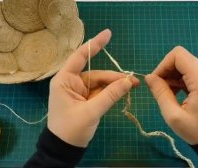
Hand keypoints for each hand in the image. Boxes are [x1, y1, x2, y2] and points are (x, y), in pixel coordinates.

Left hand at [47, 29, 138, 146]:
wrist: (64, 149)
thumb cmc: (71, 129)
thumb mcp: (91, 111)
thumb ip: (110, 95)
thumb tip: (128, 81)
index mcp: (65, 80)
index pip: (80, 57)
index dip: (94, 44)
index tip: (108, 34)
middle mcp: (71, 82)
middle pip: (96, 73)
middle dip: (114, 77)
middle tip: (132, 80)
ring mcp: (79, 91)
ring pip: (100, 83)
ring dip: (115, 85)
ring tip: (132, 85)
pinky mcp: (85, 100)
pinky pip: (100, 91)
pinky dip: (111, 92)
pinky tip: (123, 91)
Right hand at [145, 46, 197, 144]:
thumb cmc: (197, 131)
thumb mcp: (173, 115)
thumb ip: (160, 93)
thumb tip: (149, 77)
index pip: (178, 55)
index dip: (162, 65)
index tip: (156, 82)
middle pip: (181, 59)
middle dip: (167, 71)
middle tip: (161, 90)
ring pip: (186, 64)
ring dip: (173, 76)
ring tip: (169, 94)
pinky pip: (192, 71)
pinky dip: (181, 79)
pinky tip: (178, 94)